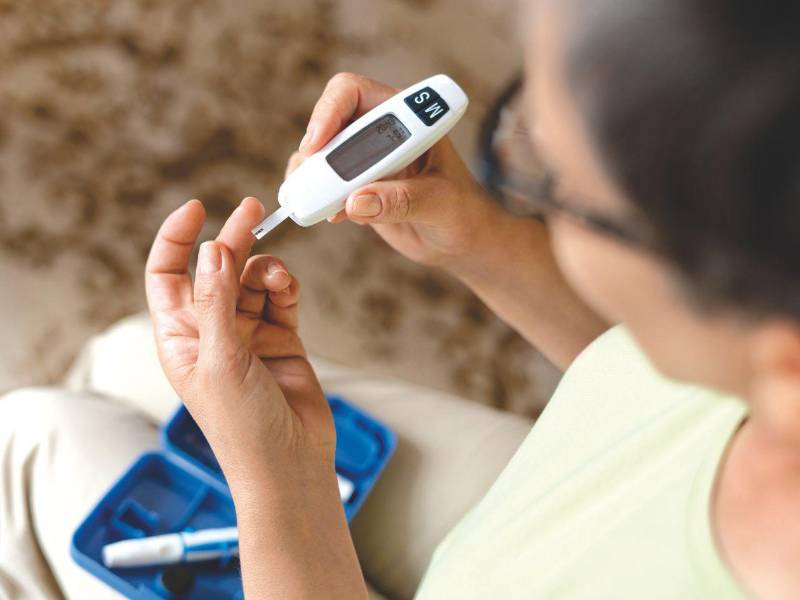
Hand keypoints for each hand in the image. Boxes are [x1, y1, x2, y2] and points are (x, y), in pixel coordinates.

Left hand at [145, 197, 334, 483]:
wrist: (288, 462)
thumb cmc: (241, 426)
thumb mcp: (220, 361)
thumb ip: (216, 303)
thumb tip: (212, 250)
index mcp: (180, 337)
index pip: (167, 274)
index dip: (176, 239)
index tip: (197, 209)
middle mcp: (211, 331)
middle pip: (216, 269)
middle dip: (233, 239)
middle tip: (253, 209)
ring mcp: (248, 334)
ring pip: (253, 280)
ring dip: (266, 270)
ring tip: (278, 277)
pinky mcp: (281, 338)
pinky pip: (281, 297)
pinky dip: (285, 286)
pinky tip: (288, 287)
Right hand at [292, 72, 503, 268]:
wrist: (459, 240)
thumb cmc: (462, 210)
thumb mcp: (440, 202)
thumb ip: (402, 200)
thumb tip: (356, 202)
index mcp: (404, 116)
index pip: (354, 92)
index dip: (329, 110)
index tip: (318, 143)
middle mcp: (378, 131)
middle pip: (327, 123)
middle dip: (314, 150)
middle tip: (311, 181)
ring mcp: (363, 160)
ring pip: (318, 155)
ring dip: (309, 177)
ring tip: (317, 203)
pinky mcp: (353, 188)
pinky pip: (320, 186)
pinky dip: (315, 199)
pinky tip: (330, 216)